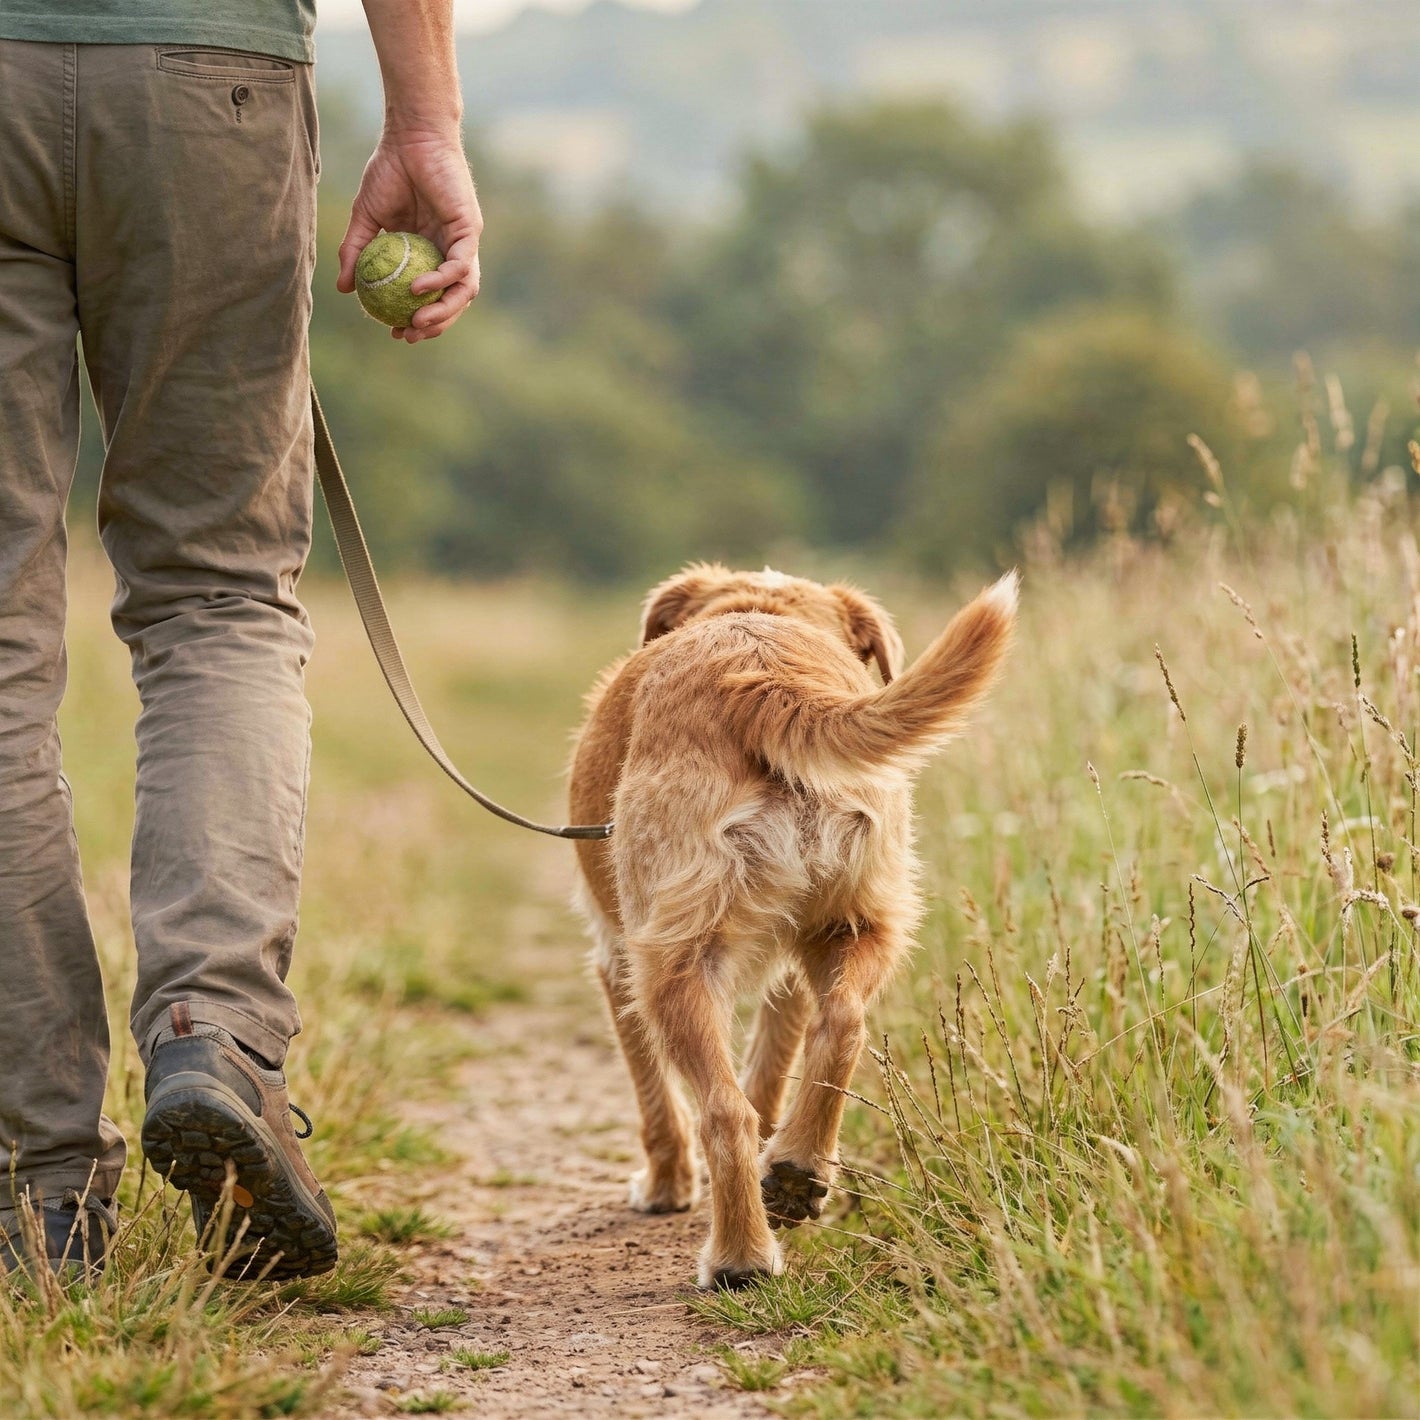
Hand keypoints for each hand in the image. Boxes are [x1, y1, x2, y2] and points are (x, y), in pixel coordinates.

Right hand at [337, 127, 482, 343]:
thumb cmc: (389, 170)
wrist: (408, 137)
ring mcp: (462, 241)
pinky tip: (419, 289)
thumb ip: (356, 252)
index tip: (395, 333)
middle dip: (434, 325)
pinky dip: (441, 280)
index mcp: (429, 253)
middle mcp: (450, 251)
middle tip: (408, 335)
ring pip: (464, 289)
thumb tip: (342, 288)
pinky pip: (460, 264)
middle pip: (452, 301)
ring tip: (417, 323)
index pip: (431, 297)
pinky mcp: (469, 229)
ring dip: (443, 312)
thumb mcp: (365, 217)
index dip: (417, 320)